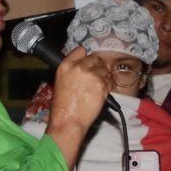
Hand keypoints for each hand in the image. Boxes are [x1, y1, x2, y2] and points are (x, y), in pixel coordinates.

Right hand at [46, 47, 113, 168]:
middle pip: (95, 58)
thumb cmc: (63, 106)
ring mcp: (92, 75)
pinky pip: (110, 80)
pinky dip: (109, 86)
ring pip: (105, 69)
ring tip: (98, 87)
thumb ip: (72, 70)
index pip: (81, 50)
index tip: (88, 62)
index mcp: (66, 65)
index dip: (86, 56)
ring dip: (104, 76)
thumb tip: (85, 65)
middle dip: (97, 67)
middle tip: (95, 78)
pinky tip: (102, 92)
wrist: (68, 120)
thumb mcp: (60, 81)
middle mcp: (79, 67)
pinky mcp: (102, 85)